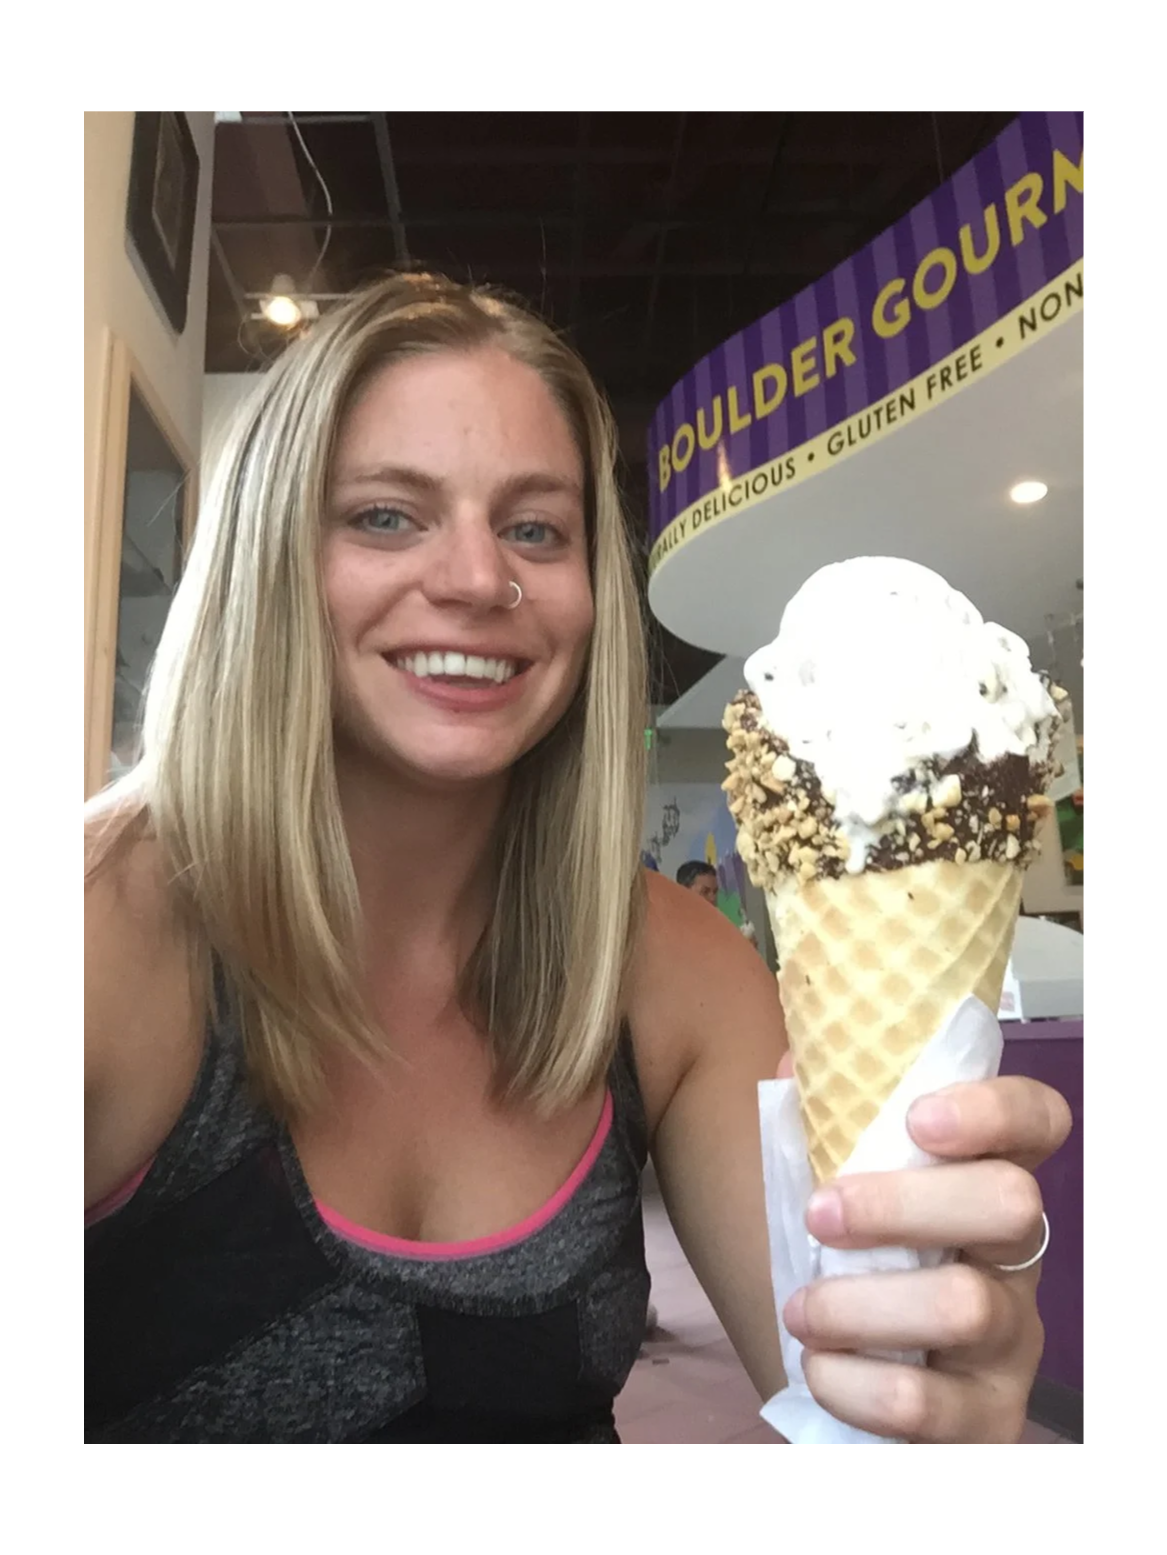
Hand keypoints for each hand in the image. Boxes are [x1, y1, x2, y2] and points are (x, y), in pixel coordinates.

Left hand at [776, 1055, 1071, 1443]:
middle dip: (903, 1204)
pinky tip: (819, 1366)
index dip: (995, 1110)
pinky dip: (859, 1385)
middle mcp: (1016, 1250)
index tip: (918, 1117)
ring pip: (968, 1305)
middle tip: (818, 1215)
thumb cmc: (841, 1252)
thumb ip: (818, 1117)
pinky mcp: (989, 1411)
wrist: (844, 1367)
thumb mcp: (824, 1174)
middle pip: (1012, 1202)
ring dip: (863, 1304)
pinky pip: (933, 1402)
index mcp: (985, 1175)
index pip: (1037, 1121)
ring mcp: (1013, 1333)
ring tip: (801, 1309)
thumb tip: (794, 1058)